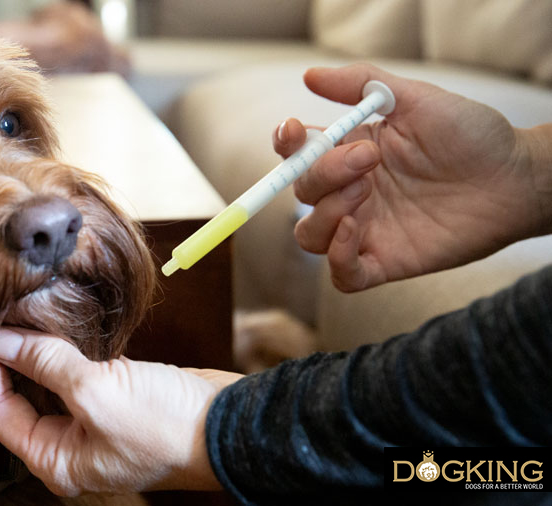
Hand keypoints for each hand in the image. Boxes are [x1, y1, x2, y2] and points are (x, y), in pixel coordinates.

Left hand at [0, 327, 242, 495]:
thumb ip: (45, 364)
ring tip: (24, 315)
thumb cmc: (165, 427)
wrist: (229, 424)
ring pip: (49, 382)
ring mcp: (94, 422)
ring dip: (38, 350)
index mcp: (55, 461)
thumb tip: (2, 340)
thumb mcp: (96, 392)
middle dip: (10, 359)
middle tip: (2, 318)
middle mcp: (69, 446)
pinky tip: (59, 324)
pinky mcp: (116, 398)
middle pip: (20, 399)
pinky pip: (77, 373)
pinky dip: (66, 350)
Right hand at [274, 64, 551, 291]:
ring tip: (366, 191)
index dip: (286, 145)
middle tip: (368, 157)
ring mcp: (365, 229)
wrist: (514, 178)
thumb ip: (360, 84)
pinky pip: (342, 275)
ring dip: (325, 212)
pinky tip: (354, 230)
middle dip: (323, 172)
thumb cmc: (470, 136)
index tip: (295, 131)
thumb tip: (309, 75)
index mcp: (349, 153)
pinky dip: (337, 256)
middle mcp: (349, 193)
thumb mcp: (414, 98)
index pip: (297, 155)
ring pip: (309, 235)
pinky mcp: (385, 262)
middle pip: (301, 192)